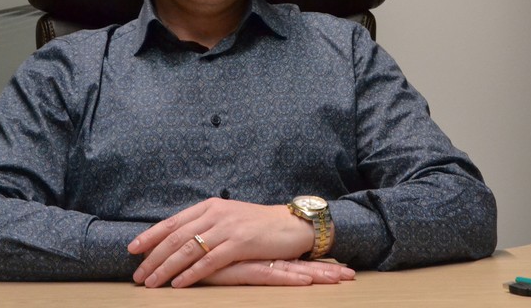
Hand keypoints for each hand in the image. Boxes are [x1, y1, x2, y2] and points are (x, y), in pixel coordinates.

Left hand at [127, 198, 314, 287]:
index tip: (132, 249)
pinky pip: (209, 260)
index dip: (150, 235)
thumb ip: (205, 226)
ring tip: (152, 282)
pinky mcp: (240, 243)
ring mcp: (227, 228)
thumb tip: (178, 241)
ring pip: (188, 249)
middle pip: (176, 237)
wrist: (290, 225)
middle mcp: (215, 214)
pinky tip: (179, 283)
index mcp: (209, 206)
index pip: (173, 221)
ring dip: (166, 268)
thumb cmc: (258, 225)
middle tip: (138, 274)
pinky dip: (191, 273)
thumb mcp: (228, 218)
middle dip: (153, 257)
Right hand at [201, 259, 355, 285]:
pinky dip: (290, 278)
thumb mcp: (224, 263)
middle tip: (351, 275)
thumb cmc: (200, 256)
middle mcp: (258, 255)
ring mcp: (252, 260)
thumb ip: (237, 262)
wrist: (179, 250)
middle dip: (324, 270)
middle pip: (296, 263)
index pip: (289, 258)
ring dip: (317, 274)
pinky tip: (307, 281)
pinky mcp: (242, 267)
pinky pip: (270, 274)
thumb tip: (249, 266)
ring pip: (290, 269)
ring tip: (342, 277)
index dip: (314, 263)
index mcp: (256, 254)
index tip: (339, 268)